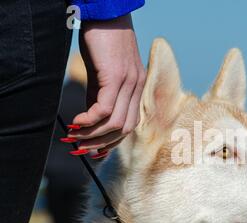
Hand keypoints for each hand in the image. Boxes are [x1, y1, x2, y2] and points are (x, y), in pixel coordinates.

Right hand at [67, 14, 144, 154]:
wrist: (105, 11)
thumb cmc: (103, 40)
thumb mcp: (102, 73)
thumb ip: (99, 96)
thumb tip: (91, 120)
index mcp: (137, 88)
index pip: (129, 124)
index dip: (112, 141)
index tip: (94, 150)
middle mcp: (137, 88)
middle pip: (124, 129)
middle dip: (101, 143)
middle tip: (80, 147)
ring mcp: (129, 82)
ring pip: (116, 123)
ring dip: (93, 135)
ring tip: (74, 135)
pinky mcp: (115, 76)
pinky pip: (104, 109)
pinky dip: (89, 120)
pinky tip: (76, 121)